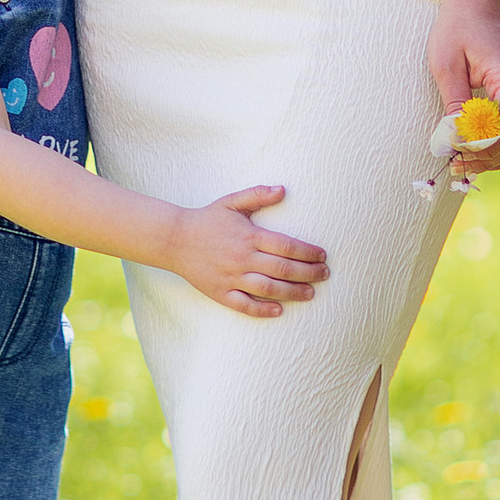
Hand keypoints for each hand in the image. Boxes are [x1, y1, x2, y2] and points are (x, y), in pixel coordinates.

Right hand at [159, 183, 330, 317]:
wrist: (175, 239)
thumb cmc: (207, 219)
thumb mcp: (232, 202)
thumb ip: (258, 195)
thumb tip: (283, 189)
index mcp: (249, 236)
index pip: (286, 246)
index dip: (308, 252)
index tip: (323, 255)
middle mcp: (243, 258)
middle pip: (283, 269)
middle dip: (308, 273)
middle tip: (325, 274)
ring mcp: (232, 278)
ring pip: (269, 289)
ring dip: (293, 292)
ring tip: (311, 293)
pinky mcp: (221, 293)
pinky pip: (245, 305)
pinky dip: (263, 309)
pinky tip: (279, 310)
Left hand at [428, 0, 499, 174]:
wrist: (477, 4)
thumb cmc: (457, 29)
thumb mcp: (445, 63)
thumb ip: (454, 102)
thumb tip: (455, 139)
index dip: (487, 146)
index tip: (458, 151)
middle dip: (491, 157)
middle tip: (459, 164)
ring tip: (469, 162)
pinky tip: (485, 151)